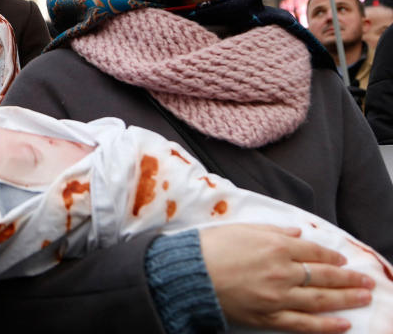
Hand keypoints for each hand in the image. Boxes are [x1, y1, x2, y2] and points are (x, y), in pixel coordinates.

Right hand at [199, 224, 374, 332]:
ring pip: (320, 299)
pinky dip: (325, 325)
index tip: (342, 258)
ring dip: (346, 298)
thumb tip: (297, 232)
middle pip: (324, 275)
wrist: (188, 274)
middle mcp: (283, 271)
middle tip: (366, 281)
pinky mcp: (269, 316)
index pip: (313, 251)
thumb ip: (273, 231)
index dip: (331, 255)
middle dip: (348, 278)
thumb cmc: (210, 247)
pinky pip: (303, 324)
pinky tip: (343, 323)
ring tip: (363, 297)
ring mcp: (278, 297)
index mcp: (276, 246)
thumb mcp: (241, 229)